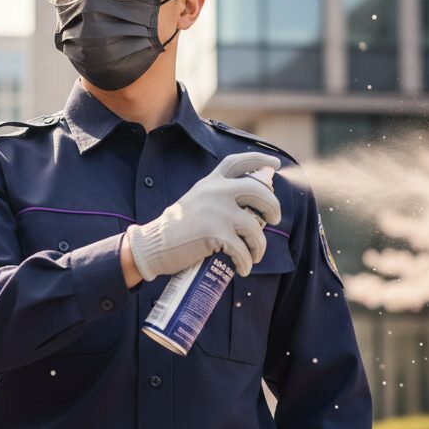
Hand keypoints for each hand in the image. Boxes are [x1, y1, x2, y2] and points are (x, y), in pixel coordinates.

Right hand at [125, 151, 281, 280]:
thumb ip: (221, 194)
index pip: (238, 162)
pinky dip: (246, 263)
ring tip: (255, 255)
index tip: (275, 163)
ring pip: (255, 227)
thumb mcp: (198, 200)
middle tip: (275, 218)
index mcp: (210, 181)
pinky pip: (242, 250)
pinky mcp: (215, 233)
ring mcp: (216, 211)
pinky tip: (242, 269)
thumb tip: (257, 190)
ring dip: (260, 245)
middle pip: (259, 190)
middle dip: (273, 206)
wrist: (152, 244)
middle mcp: (215, 191)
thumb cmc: (177, 228)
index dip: (260, 159)